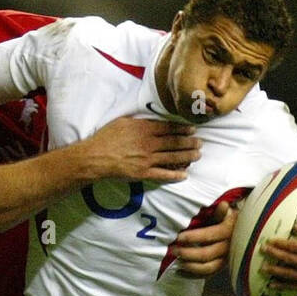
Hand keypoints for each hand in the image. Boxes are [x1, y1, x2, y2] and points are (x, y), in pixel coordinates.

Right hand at [81, 116, 199, 182]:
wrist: (95, 157)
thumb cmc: (106, 138)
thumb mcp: (123, 122)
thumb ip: (140, 122)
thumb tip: (151, 121)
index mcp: (144, 129)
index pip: (169, 128)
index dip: (182, 129)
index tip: (192, 129)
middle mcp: (149, 143)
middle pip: (174, 142)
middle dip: (189, 143)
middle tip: (201, 143)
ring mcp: (147, 159)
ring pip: (172, 157)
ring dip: (187, 156)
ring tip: (198, 155)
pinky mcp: (143, 173)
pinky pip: (163, 174)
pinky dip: (174, 175)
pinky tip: (184, 175)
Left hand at [173, 201, 235, 277]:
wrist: (243, 233)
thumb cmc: (230, 219)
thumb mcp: (227, 213)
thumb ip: (221, 212)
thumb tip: (223, 205)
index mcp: (228, 232)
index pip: (209, 236)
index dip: (193, 238)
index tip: (179, 237)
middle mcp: (228, 247)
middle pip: (206, 255)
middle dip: (187, 253)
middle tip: (173, 250)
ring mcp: (226, 260)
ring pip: (207, 268)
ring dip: (190, 266)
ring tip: (177, 262)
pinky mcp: (222, 268)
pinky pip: (207, 276)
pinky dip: (192, 276)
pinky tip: (180, 272)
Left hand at [261, 218, 296, 292]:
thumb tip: (295, 226)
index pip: (296, 247)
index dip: (282, 243)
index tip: (271, 240)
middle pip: (291, 260)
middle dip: (275, 254)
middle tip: (263, 250)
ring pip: (290, 275)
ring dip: (275, 271)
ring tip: (263, 268)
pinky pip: (294, 287)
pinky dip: (282, 286)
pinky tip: (271, 284)